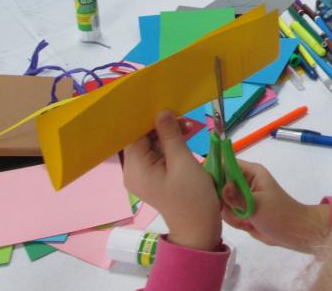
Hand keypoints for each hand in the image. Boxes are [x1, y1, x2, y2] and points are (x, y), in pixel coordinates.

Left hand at [123, 110, 221, 251]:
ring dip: (168, 133)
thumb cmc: (191, 195)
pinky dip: (169, 144)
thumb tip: (161, 111)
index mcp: (135, 168)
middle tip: (184, 118)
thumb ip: (170, 135)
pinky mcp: (153, 176)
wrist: (198, 227)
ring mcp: (142, 174)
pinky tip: (185, 136)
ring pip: (150, 143)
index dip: (146, 118)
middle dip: (161, 125)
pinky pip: (156, 153)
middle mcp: (132, 170)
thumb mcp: (183, 162)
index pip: (133, 134)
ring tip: (189, 127)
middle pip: (141, 138)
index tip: (162, 104)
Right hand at [221, 162, 329, 253]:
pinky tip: (247, 225)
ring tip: (246, 220)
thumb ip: (237, 197)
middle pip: (219, 185)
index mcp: (251, 172)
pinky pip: (227, 214)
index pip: (225, 165)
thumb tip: (223, 187)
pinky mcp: (241, 210)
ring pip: (222, 202)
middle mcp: (244, 182)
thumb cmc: (278, 214)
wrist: (291, 232)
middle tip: (234, 210)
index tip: (209, 190)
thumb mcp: (256, 205)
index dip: (214, 174)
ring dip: (231, 214)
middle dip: (224, 201)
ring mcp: (241, 197)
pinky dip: (234, 221)